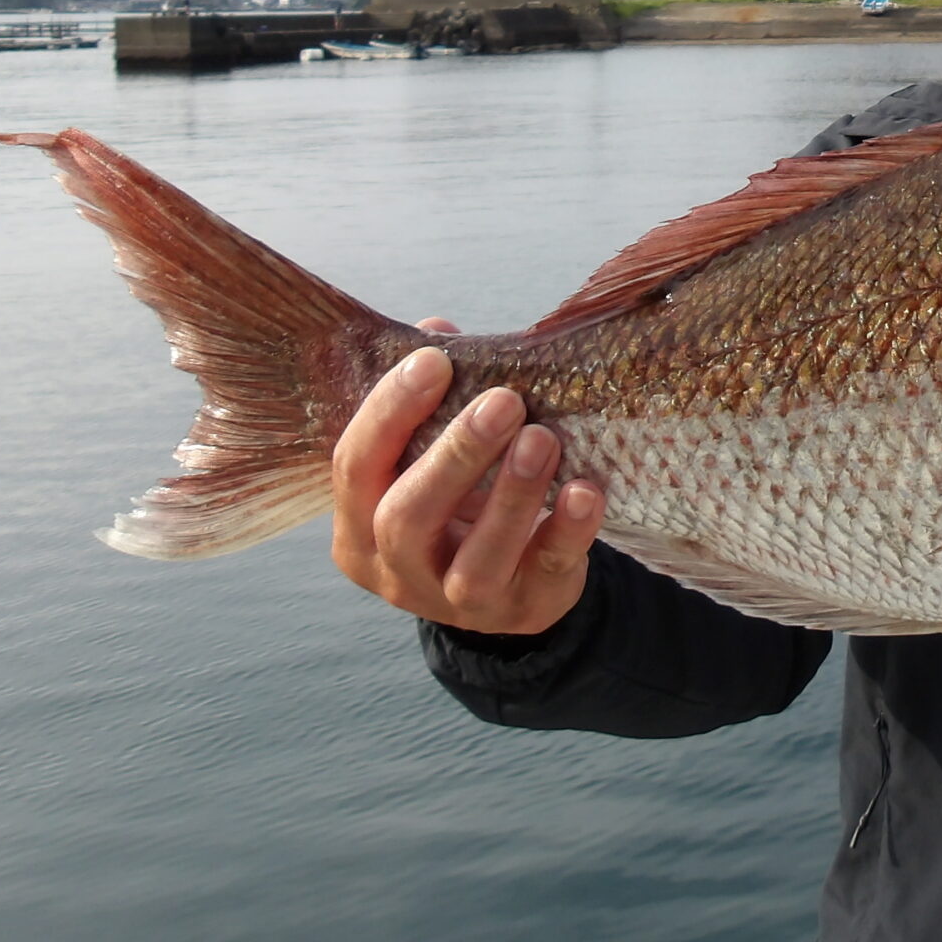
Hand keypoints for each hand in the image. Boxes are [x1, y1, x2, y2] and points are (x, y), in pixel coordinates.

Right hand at [329, 318, 604, 633]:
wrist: (505, 582)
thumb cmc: (458, 496)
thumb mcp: (430, 452)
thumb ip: (432, 394)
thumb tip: (438, 330)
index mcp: (358, 522)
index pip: (354, 466)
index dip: (389, 412)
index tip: (434, 360)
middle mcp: (395, 570)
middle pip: (406, 518)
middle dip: (455, 455)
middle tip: (503, 400)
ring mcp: (457, 601)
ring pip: (474, 561)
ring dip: (511, 495)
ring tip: (543, 439)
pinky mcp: (522, 611)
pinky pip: (545, 573)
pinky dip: (567, 531)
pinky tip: (586, 491)